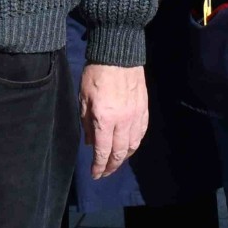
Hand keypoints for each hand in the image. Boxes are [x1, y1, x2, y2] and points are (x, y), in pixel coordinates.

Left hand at [80, 63, 148, 179]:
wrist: (118, 53)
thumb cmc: (95, 74)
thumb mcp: (83, 98)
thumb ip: (86, 122)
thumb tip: (90, 142)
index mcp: (104, 119)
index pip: (102, 151)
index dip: (98, 166)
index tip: (95, 174)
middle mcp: (123, 121)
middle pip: (119, 153)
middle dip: (111, 166)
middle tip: (104, 172)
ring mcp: (136, 116)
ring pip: (133, 145)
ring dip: (124, 157)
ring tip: (116, 161)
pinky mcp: (144, 109)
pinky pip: (141, 132)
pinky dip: (135, 143)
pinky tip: (130, 146)